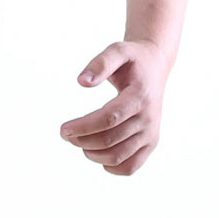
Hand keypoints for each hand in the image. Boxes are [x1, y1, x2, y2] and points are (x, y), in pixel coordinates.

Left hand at [59, 39, 170, 175]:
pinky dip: (111, 167)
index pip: (109, 118)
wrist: (155, 67)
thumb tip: (81, 81)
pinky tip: (96, 154)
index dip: (84, 126)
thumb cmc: (132, 59)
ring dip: (92, 154)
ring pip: (118, 156)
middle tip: (65, 134)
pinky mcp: (151, 143)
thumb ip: (100, 63)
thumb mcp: (118, 50)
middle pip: (110, 139)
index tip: (63, 129)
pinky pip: (131, 166)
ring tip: (78, 142)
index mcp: (140, 96)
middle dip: (82, 140)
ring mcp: (151, 133)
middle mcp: (149, 118)